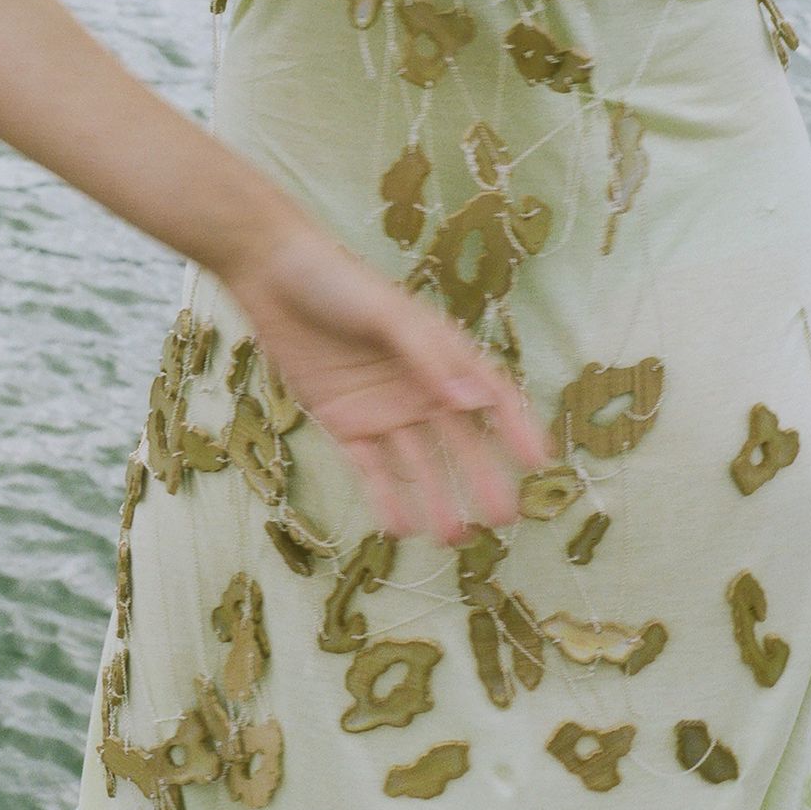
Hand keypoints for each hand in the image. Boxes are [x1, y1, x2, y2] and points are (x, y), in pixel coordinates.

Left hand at [216, 219, 553, 546]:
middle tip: (504, 519)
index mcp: (441, 353)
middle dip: (483, 478)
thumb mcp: (387, 314)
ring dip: (436, 498)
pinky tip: (400, 528)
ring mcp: (382, 407)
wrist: (270, 272)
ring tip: (453, 537)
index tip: (539, 463)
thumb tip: (474, 400)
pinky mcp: (344, 421)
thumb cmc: (337, 280)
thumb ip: (428, 357)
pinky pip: (370, 468)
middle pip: (460, 440)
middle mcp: (419, 386)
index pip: (491, 395)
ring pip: (418, 463)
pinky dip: (385, 497)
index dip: (517, 427)